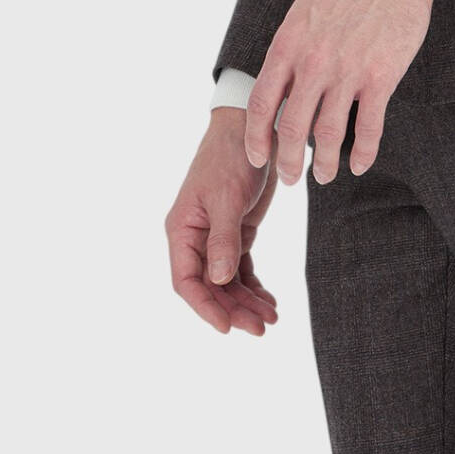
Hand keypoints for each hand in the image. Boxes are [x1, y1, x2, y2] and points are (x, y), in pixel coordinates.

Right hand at [164, 108, 281, 334]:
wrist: (252, 126)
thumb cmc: (231, 155)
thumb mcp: (227, 197)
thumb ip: (223, 239)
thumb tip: (218, 280)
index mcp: (182, 229)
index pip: (186, 280)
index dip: (204, 307)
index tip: (227, 327)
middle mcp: (195, 237)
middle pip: (210, 286)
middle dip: (234, 308)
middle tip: (262, 327)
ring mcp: (216, 236)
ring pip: (227, 281)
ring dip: (247, 301)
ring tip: (272, 318)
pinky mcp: (236, 231)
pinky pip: (241, 268)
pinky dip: (254, 285)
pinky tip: (270, 300)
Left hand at [244, 0, 434, 185]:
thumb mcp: (302, 11)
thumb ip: (289, 49)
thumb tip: (279, 84)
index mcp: (288, 44)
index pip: (261, 102)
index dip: (256, 137)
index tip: (258, 156)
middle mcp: (313, 62)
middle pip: (291, 128)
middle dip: (288, 161)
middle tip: (292, 177)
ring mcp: (347, 71)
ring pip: (328, 135)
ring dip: (325, 164)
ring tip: (325, 176)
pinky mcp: (381, 77)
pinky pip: (369, 128)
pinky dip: (363, 153)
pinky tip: (359, 165)